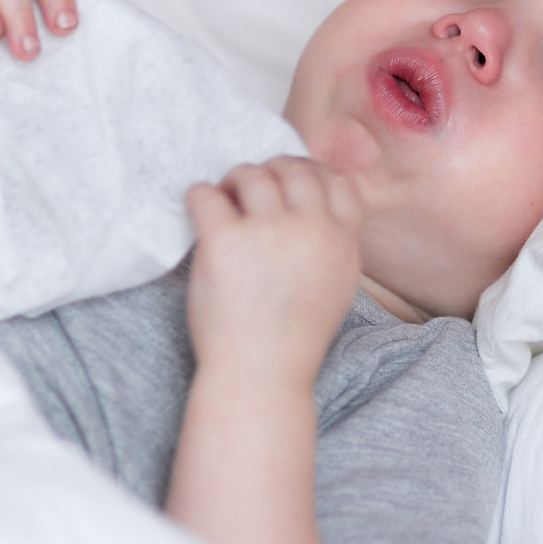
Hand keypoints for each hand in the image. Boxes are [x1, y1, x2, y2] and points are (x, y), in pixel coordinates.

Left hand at [185, 157, 362, 390]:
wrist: (261, 374)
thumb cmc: (294, 336)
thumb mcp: (338, 286)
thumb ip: (335, 243)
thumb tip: (315, 202)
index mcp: (342, 240)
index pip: (336, 180)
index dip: (312, 173)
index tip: (291, 183)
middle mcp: (310, 229)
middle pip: (293, 169)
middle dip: (270, 171)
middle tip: (250, 189)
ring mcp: (267, 232)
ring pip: (251, 175)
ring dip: (235, 180)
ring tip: (225, 199)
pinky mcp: (224, 241)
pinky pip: (206, 195)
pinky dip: (200, 196)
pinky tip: (201, 211)